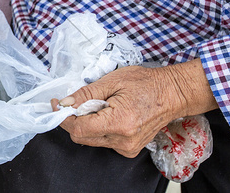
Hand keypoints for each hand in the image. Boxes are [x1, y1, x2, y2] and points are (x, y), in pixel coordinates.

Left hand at [50, 60, 216, 157]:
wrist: (173, 93)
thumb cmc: (146, 83)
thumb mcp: (112, 81)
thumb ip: (86, 94)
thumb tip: (65, 103)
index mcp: (119, 123)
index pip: (79, 129)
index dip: (63, 117)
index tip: (56, 104)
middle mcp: (123, 140)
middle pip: (82, 137)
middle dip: (73, 120)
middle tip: (73, 102)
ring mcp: (127, 147)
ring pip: (92, 140)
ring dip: (86, 123)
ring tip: (97, 105)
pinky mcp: (130, 149)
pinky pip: (104, 141)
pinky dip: (98, 128)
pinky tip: (107, 114)